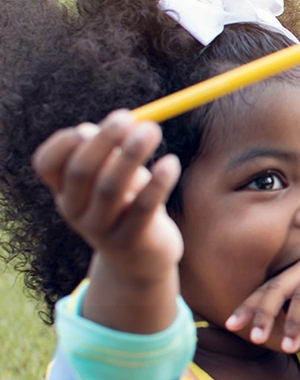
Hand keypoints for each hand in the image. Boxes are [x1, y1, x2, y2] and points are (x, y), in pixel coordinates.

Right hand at [31, 110, 182, 287]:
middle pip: (81, 171)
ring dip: (132, 154)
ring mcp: (101, 229)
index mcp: (65, 192)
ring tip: (153, 130)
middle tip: (131, 118)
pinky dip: (158, 182)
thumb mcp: (114, 179)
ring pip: (111, 188)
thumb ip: (109, 155)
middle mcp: (75, 211)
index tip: (90, 126)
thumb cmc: (127, 206)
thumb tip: (102, 127)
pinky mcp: (132, 241)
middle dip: (105, 139)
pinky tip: (171, 162)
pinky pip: (143, 208)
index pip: (47, 164)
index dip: (65, 142)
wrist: (141, 261)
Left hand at [229, 252, 299, 352]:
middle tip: (254, 338)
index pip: (267, 289)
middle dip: (265, 314)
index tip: (231, 325)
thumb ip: (298, 314)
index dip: (249, 306)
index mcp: (297, 271)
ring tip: (288, 345)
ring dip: (295, 321)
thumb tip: (273, 336)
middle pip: (280, 288)